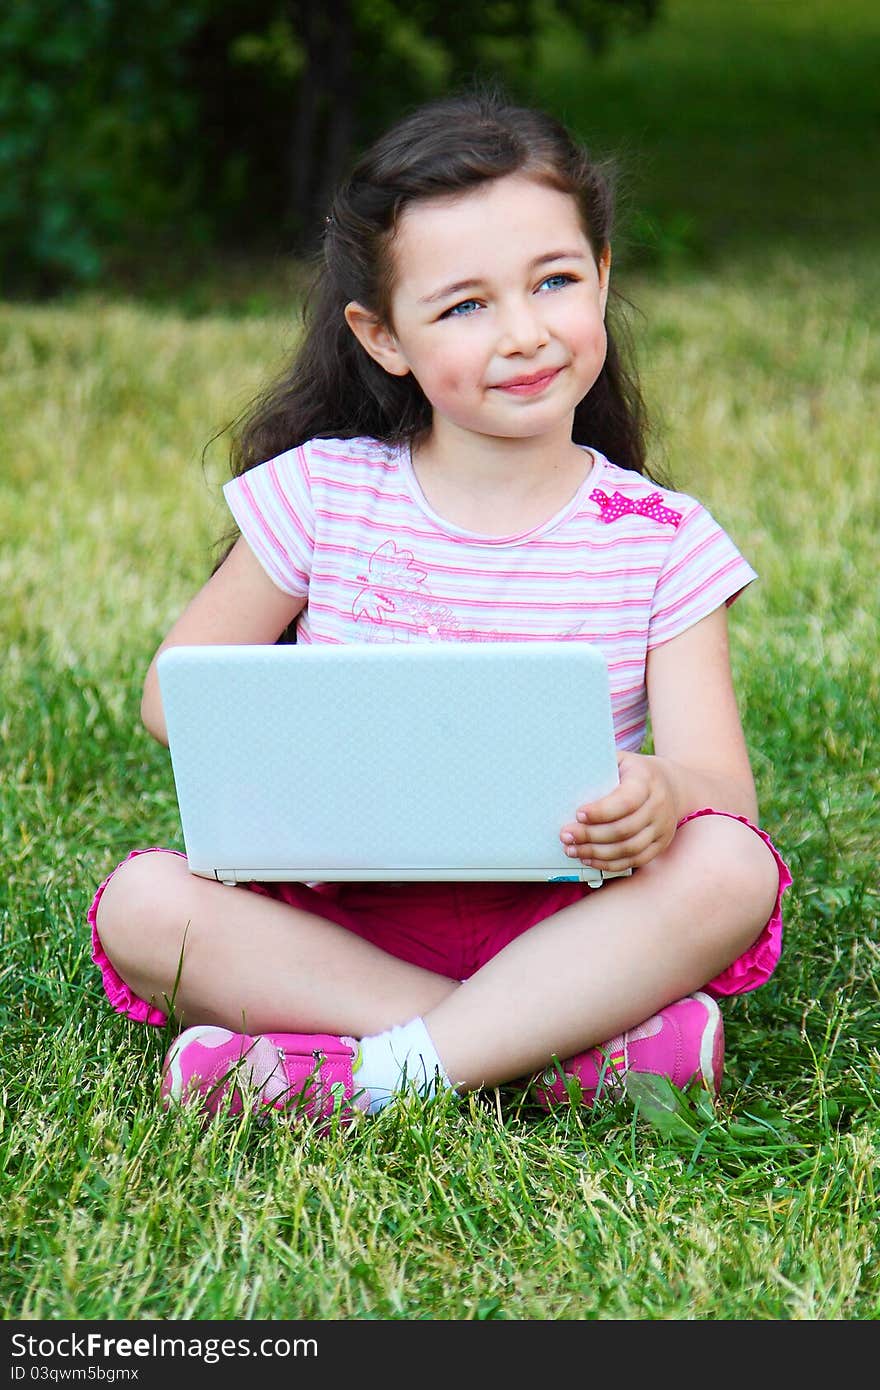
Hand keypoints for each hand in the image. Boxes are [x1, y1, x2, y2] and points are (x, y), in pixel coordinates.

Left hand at [559, 751, 679, 871]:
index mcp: (646, 781)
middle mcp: (658, 806)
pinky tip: (590, 859)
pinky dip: (610, 864)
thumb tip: (566, 780)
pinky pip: (635, 860)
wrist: (672, 785)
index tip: (578, 814)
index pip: (625, 801)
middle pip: (624, 829)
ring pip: (628, 849)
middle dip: (591, 835)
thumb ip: (598, 768)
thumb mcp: (620, 760)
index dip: (601, 811)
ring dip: (596, 853)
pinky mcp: (661, 844)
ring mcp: (662, 827)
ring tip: (572, 850)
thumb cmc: (635, 772)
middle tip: (566, 835)